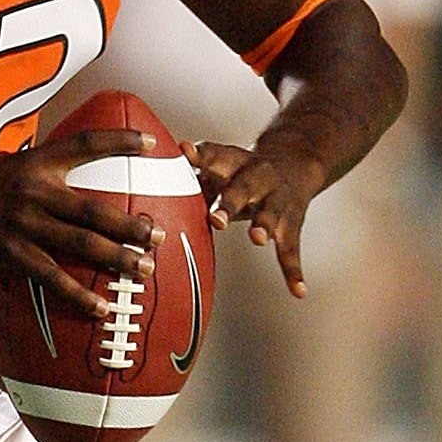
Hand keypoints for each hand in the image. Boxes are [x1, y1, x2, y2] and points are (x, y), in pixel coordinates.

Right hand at [0, 128, 156, 321]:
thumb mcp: (1, 162)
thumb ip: (33, 166)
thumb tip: (59, 165)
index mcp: (34, 162)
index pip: (85, 144)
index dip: (119, 142)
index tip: (150, 144)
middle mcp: (33, 190)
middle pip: (94, 208)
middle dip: (131, 224)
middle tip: (159, 235)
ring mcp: (22, 223)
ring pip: (81, 243)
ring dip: (117, 258)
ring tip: (144, 270)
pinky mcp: (10, 252)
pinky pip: (51, 277)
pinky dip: (78, 294)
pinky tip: (99, 307)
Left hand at [194, 138, 329, 298]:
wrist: (294, 162)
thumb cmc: (241, 172)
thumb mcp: (217, 169)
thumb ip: (187, 179)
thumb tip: (143, 191)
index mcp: (232, 163)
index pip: (214, 154)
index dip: (199, 154)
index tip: (185, 150)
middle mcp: (257, 177)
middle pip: (242, 188)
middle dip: (229, 203)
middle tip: (216, 219)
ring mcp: (275, 199)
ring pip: (270, 212)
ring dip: (264, 225)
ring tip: (258, 239)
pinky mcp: (291, 221)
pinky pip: (291, 248)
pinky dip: (294, 270)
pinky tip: (298, 290)